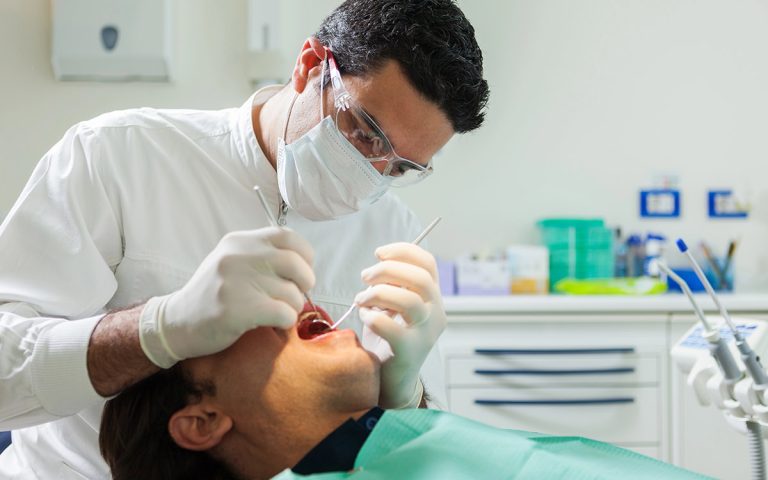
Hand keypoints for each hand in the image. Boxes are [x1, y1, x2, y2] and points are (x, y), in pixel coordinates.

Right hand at [139, 227, 314, 367]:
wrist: (177, 322)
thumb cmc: (213, 295)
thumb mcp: (232, 262)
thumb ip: (262, 256)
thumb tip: (304, 265)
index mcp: (240, 241)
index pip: (287, 236)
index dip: (304, 255)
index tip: (302, 271)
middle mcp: (238, 256)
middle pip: (295, 263)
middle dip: (305, 282)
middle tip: (295, 295)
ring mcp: (237, 281)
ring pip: (292, 293)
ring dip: (292, 307)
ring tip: (277, 312)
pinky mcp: (238, 309)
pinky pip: (284, 313)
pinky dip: (286, 321)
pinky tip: (273, 323)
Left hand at [355, 242, 445, 408]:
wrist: (392, 382)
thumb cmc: (388, 339)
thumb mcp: (393, 307)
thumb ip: (393, 286)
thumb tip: (380, 265)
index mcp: (433, 298)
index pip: (427, 263)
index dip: (403, 251)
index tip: (379, 253)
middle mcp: (436, 314)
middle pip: (421, 279)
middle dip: (387, 270)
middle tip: (365, 276)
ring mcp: (426, 334)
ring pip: (410, 301)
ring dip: (378, 293)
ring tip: (361, 299)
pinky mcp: (410, 352)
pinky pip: (392, 328)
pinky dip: (373, 318)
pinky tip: (365, 318)